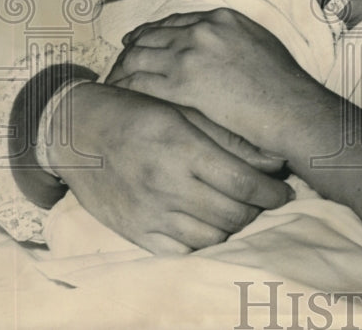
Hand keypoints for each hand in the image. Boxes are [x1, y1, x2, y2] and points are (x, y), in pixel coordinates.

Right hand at [49, 82, 292, 253]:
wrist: (77, 132)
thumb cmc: (138, 113)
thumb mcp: (185, 111)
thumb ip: (230, 138)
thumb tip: (276, 160)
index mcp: (182, 149)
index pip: (242, 183)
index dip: (272, 192)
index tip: (285, 190)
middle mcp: (166, 185)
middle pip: (232, 213)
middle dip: (258, 209)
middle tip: (266, 198)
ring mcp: (149, 213)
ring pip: (212, 235)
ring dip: (234, 225)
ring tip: (241, 208)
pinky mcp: (135, 232)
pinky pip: (182, 250)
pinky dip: (204, 240)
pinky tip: (210, 222)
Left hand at [107, 9, 322, 152]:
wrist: (290, 107)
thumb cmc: (284, 84)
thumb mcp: (261, 43)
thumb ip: (234, 38)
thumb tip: (222, 46)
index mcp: (222, 18)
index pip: (176, 21)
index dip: (154, 31)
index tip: (141, 40)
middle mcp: (203, 30)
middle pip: (153, 35)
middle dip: (133, 48)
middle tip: (121, 60)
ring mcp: (191, 55)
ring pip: (141, 56)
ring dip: (124, 68)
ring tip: (114, 80)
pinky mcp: (183, 83)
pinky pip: (141, 81)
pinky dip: (126, 86)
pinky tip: (120, 95)